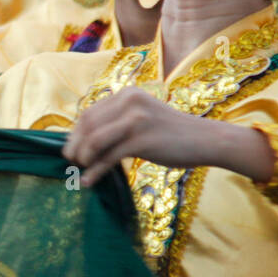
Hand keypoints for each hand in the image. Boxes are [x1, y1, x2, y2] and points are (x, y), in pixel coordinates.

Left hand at [62, 88, 276, 188]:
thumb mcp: (143, 118)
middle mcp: (129, 102)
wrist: (206, 140)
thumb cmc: (173, 133)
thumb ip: (118, 122)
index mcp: (128, 95)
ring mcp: (136, 120)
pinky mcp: (142, 140)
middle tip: (71, 162)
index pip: (89, 112)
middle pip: (88, 125)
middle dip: (75, 146)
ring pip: (94, 140)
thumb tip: (86, 141)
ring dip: (83, 158)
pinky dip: (95, 171)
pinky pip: (109, 157)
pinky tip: (89, 181)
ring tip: (81, 171)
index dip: (76, 133)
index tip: (71, 149)